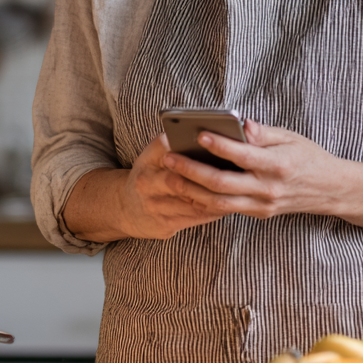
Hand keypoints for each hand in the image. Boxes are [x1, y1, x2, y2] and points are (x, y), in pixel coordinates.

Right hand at [65, 133, 237, 241]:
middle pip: (179, 179)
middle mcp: (146, 182)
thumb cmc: (150, 174)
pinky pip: (194, 217)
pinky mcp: (163, 225)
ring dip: (215, 195)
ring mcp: (153, 205)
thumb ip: (174, 144)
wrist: (125, 208)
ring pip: (191, 200)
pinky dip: (213, 211)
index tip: (215, 144)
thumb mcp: (154, 156)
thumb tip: (210, 138)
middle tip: (233, 172)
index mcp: (147, 160)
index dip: (192, 148)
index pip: (168, 148)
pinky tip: (229, 203)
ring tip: (237, 189)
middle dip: (206, 177)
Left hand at [162, 120, 344, 219]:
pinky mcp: (259, 213)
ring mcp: (262, 204)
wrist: (329, 190)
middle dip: (192, 171)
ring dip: (191, 191)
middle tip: (170, 159)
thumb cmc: (308, 157)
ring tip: (170, 177)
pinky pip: (227, 209)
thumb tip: (241, 124)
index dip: (220, 145)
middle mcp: (268, 188)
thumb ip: (262, 133)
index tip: (199, 134)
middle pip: (223, 183)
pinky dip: (205, 200)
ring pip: (219, 202)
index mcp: (278, 164)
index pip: (243, 155)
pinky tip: (188, 190)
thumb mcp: (290, 137)